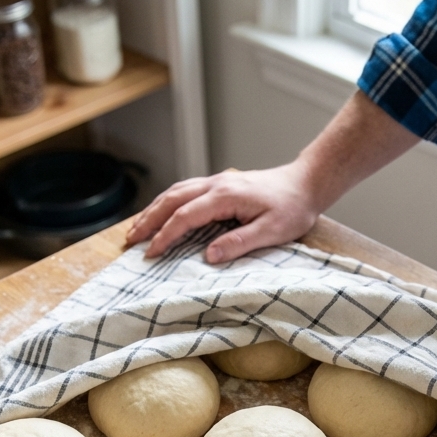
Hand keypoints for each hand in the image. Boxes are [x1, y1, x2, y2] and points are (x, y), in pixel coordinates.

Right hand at [125, 163, 319, 262]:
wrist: (306, 183)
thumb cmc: (293, 209)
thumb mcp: (272, 231)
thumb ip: (239, 242)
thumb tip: (208, 256)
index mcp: (225, 196)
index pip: (185, 216)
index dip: (165, 235)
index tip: (151, 253)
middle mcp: (216, 184)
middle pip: (172, 200)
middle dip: (148, 220)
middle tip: (129, 241)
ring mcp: (217, 181)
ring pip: (175, 192)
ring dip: (153, 209)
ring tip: (137, 228)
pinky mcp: (221, 183)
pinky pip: (185, 190)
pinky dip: (167, 202)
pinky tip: (161, 212)